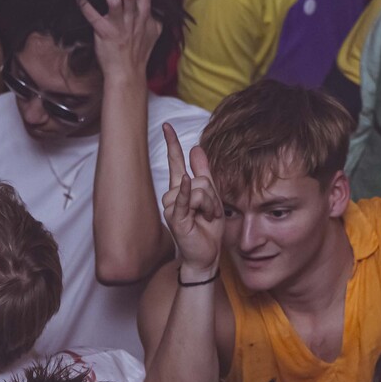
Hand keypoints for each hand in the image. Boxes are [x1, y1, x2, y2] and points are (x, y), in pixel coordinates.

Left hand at [79, 0, 161, 84]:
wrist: (128, 73)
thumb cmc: (139, 55)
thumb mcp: (155, 34)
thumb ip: (155, 19)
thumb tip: (156, 10)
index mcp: (145, 14)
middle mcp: (132, 17)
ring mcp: (118, 25)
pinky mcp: (104, 32)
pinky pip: (92, 14)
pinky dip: (84, 4)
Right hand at [161, 123, 223, 278]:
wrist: (206, 255)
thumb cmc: (207, 228)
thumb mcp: (212, 197)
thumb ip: (204, 173)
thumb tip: (196, 148)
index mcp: (181, 189)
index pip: (175, 162)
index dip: (172, 144)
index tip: (167, 126)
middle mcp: (174, 196)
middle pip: (200, 179)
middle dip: (213, 196)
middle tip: (211, 213)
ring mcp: (172, 206)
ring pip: (199, 189)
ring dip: (210, 205)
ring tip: (206, 218)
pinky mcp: (176, 218)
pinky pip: (184, 198)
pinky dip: (186, 191)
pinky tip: (185, 181)